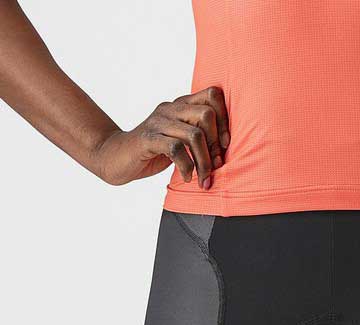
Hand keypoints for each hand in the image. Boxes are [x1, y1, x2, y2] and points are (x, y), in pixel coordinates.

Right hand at [93, 87, 229, 188]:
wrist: (117, 158)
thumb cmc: (154, 152)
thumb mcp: (180, 141)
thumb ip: (199, 137)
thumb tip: (226, 149)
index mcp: (181, 105)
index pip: (213, 95)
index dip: (225, 119)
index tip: (224, 146)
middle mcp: (170, 108)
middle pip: (207, 115)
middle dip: (215, 145)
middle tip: (215, 167)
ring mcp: (158, 122)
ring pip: (195, 135)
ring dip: (204, 162)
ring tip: (203, 178)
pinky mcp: (148, 139)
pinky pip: (176, 149)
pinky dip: (186, 167)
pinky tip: (186, 177)